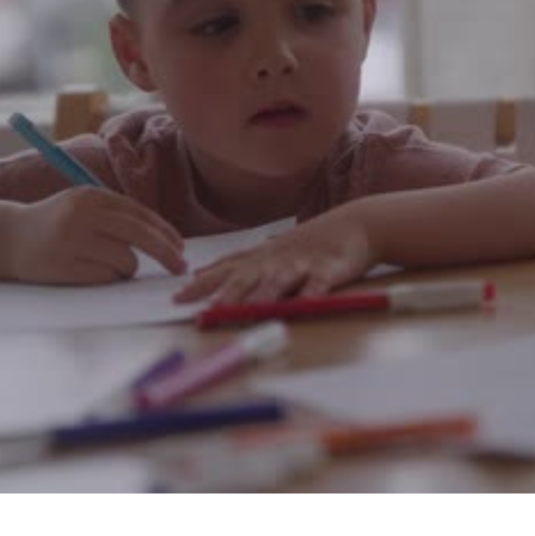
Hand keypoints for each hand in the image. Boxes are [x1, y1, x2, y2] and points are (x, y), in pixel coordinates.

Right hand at [5, 188, 186, 283]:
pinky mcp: (63, 266)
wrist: (6, 237)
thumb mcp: (85, 207)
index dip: (166, 233)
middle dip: (166, 253)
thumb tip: (167, 238)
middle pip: (140, 235)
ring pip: (126, 260)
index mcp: (91, 196)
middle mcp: (82, 214)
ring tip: (104, 264)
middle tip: (180, 267)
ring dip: (126, 269)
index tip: (180, 248)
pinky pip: (107, 277)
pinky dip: (109, 279)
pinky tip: (88, 272)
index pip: (141, 215)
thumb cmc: (57, 224)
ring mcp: (71, 240)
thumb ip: (118, 216)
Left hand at [174, 205, 374, 305]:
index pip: (225, 270)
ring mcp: (303, 263)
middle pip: (248, 277)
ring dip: (262, 296)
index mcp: (261, 257)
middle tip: (206, 311)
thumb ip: (237, 261)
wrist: (357, 223)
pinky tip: (304, 306)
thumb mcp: (270, 248)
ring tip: (246, 311)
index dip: (202, 284)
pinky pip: (319, 284)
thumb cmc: (311, 240)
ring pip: (279, 281)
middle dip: (226, 294)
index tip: (178, 299)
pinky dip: (311, 295)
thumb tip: (200, 273)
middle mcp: (277, 259)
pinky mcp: (330, 269)